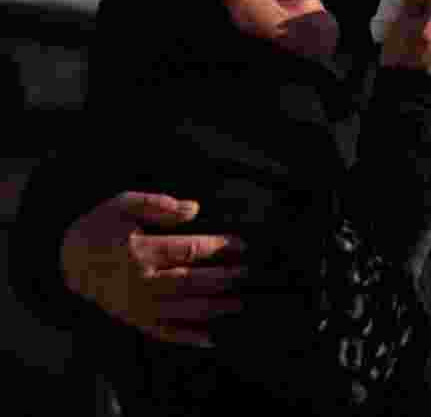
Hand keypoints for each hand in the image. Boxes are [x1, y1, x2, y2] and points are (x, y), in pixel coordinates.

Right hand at [61, 191, 246, 346]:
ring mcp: (135, 305)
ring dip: (211, 309)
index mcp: (138, 252)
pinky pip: (162, 332)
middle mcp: (138, 282)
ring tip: (237, 304)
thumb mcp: (125, 205)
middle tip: (246, 273)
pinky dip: (185, 337)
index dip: (217, 247)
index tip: (240, 244)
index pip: (186, 249)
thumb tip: (194, 209)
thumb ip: (158, 205)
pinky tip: (209, 338)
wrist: (70, 260)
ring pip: (179, 310)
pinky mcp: (132, 318)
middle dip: (221, 279)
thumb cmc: (103, 227)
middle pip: (188, 282)